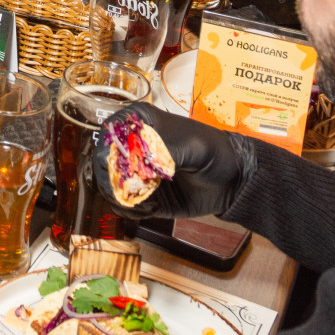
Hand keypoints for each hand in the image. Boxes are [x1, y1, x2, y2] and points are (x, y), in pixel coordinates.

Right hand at [93, 101, 255, 219]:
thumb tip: (141, 164)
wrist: (232, 179)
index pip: (108, 136)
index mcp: (139, 123)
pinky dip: (133, 212)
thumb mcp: (190, 144)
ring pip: (109, 188)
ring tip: (147, 201)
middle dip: (113, 181)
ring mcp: (135, 173)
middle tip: (133, 191)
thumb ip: (164, 151)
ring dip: (122, 198)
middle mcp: (131, 147)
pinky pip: (125, 207)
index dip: (109, 154)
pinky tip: (152, 208)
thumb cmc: (212, 151)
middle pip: (103, 164)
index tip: (122, 170)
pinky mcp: (143, 196)